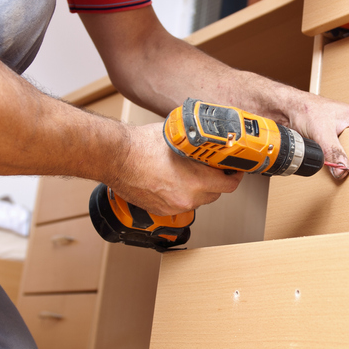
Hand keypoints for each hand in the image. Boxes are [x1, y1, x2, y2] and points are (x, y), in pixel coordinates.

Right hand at [109, 122, 243, 215]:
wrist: (114, 157)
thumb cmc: (141, 145)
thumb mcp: (178, 137)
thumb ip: (197, 144)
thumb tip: (210, 139)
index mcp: (196, 181)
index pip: (229, 185)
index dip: (234, 176)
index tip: (234, 169)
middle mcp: (187, 198)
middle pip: (215, 194)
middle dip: (216, 181)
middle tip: (213, 169)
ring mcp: (173, 207)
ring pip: (197, 200)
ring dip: (199, 189)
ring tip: (190, 173)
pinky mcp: (160, 210)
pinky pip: (180, 204)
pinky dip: (182, 194)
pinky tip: (173, 181)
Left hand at [278, 94, 348, 180]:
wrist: (285, 110)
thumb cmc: (305, 108)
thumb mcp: (322, 131)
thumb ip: (333, 151)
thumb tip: (342, 169)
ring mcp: (342, 138)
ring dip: (346, 165)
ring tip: (347, 175)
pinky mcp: (331, 146)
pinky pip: (338, 159)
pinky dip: (335, 165)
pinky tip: (335, 172)